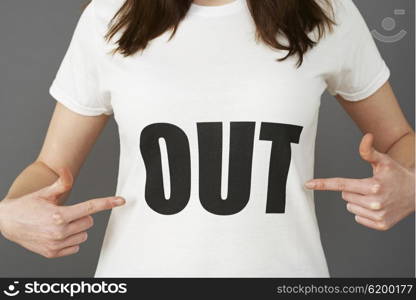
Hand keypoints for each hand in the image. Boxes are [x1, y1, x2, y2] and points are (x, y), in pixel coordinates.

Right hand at [0, 167, 125, 257]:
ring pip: (84, 235)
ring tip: (60, 224)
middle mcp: (59, 231)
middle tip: (66, 213)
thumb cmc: (26, 206)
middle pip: (89, 222)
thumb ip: (62, 182)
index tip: (120, 200)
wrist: (7, 222)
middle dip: (82, 216)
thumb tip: (67, 170)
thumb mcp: (45, 192)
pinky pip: (75, 246)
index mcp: (60, 215)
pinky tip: (58, 234)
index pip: (91, 207)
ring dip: (77, 228)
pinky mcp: (53, 253)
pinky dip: (71, 240)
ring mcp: (56, 244)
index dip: (108, 202)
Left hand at [304, 133, 414, 230]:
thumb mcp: (384, 161)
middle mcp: (375, 202)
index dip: (323, 184)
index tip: (307, 184)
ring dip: (357, 202)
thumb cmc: (397, 175)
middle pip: (345, 195)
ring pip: (350, 207)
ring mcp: (378, 215)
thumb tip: (366, 136)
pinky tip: (377, 207)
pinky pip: (358, 218)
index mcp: (373, 186)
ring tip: (374, 196)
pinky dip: (364, 213)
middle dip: (352, 190)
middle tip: (369, 186)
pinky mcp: (381, 225)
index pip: (341, 184)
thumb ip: (370, 151)